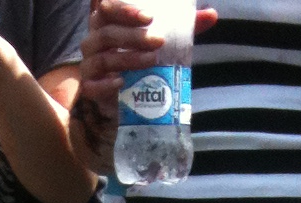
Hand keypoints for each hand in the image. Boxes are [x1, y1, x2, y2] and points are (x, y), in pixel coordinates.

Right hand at [79, 0, 215, 99]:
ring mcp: (89, 65)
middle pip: (107, 33)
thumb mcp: (161, 38)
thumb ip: (184, 27)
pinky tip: (122, 83)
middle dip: (134, 36)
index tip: (150, 17)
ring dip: (128, 58)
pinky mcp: (89, 89)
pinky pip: (91, 86)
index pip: (108, 7)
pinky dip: (106, 84)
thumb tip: (212, 14)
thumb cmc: (141, 57)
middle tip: (159, 41)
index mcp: (106, 21)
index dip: (126, 10)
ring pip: (103, 58)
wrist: (123, 95)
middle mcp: (93, 41)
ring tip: (151, 61)